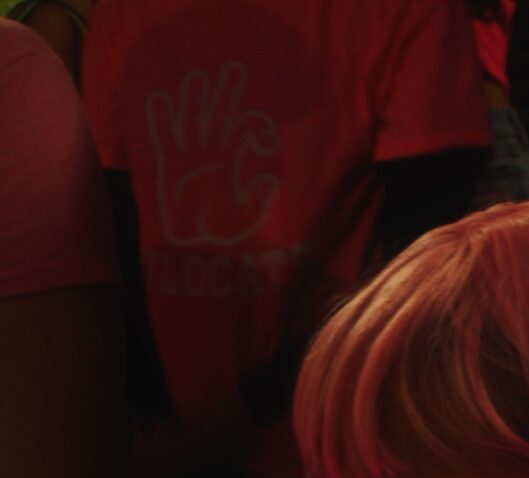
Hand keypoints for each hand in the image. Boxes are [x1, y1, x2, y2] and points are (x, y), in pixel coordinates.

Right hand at [146, 62, 280, 246]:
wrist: (196, 251)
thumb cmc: (225, 233)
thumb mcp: (250, 215)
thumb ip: (260, 195)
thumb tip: (267, 177)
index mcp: (233, 161)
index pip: (246, 131)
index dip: (257, 128)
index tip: (266, 138)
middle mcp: (212, 153)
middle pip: (219, 114)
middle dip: (226, 93)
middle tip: (233, 69)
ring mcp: (189, 156)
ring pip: (191, 120)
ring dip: (194, 100)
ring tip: (196, 78)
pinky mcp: (168, 165)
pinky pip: (162, 138)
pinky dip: (159, 121)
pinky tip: (155, 99)